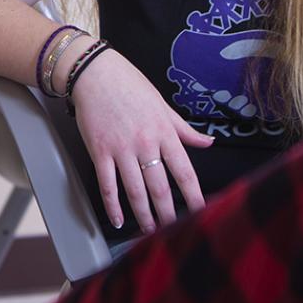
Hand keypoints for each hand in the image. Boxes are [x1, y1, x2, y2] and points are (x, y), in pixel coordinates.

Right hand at [70, 49, 212, 232]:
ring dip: (143, 215)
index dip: (194, 195)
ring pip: (135, 191)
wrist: (94, 72)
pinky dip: (112, 205)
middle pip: (160, 187)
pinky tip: (117, 219)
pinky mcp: (99, 151)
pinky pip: (107, 184)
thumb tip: (207, 142)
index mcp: (164, 132)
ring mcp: (121, 149)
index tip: (202, 211)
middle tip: (174, 229)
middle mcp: (145, 143)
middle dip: (168, 213)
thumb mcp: (162, 105)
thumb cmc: (128, 84)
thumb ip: (184, 129)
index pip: (184, 171)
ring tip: (149, 230)